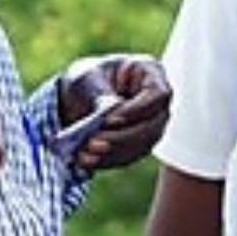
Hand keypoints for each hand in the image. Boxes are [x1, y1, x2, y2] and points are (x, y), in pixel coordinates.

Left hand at [61, 54, 170, 173]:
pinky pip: (128, 157)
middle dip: (120, 138)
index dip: (137, 110)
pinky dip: (107, 160)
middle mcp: (157, 103)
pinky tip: (86, 162)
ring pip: (141, 146)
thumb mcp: (88, 78)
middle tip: (92, 143)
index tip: (109, 120)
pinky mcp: (138, 145)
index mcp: (150, 73)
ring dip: (112, 153)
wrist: (79, 97)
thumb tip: (112, 110)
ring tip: (84, 155)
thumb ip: (100, 93)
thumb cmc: (87, 78)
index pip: (157, 95)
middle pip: (151, 126)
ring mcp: (151, 126)